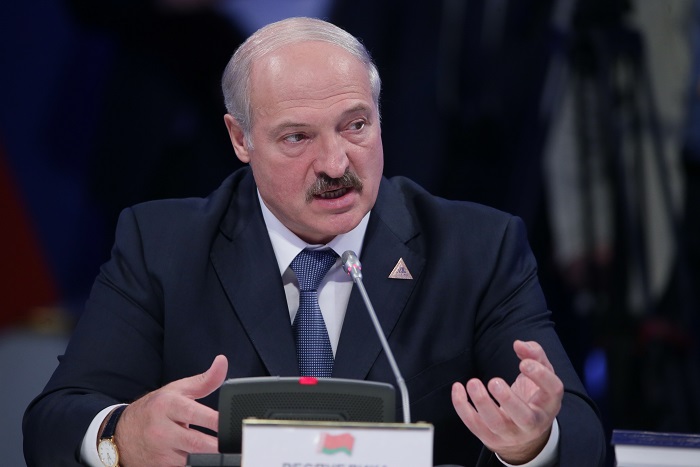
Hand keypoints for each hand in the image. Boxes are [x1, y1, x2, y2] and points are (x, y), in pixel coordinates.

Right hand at [114, 355, 227, 465]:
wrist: (121, 434)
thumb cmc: (155, 409)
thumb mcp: (176, 390)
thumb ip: (204, 380)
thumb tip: (222, 362)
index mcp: (167, 406)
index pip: (194, 414)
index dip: (216, 421)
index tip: (231, 424)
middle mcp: (161, 430)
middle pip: (195, 442)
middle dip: (217, 445)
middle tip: (235, 444)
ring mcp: (160, 452)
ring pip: (191, 460)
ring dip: (208, 458)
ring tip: (225, 453)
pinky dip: (196, 464)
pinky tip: (206, 459)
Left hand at [451, 340, 562, 463]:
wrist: (524, 433)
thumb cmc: (533, 396)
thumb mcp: (541, 375)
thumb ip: (534, 354)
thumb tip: (519, 344)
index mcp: (549, 404)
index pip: (552, 391)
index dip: (540, 376)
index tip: (523, 363)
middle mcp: (533, 423)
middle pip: (524, 417)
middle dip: (508, 400)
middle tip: (494, 381)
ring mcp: (511, 434)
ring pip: (496, 424)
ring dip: (482, 403)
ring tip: (473, 383)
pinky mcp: (490, 438)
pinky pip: (474, 425)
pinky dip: (462, 407)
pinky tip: (458, 388)